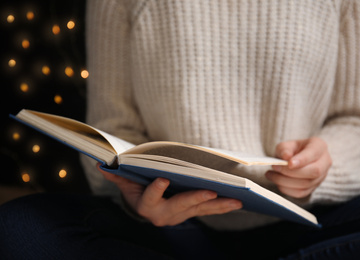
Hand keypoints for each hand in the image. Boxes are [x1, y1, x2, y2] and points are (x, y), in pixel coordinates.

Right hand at [97, 163, 241, 225]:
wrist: (145, 207)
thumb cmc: (136, 189)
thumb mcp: (125, 183)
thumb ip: (116, 175)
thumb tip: (100, 165)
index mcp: (146, 206)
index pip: (150, 198)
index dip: (155, 190)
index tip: (162, 179)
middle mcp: (164, 215)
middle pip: (181, 207)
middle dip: (196, 199)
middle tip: (211, 192)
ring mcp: (180, 216)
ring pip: (200, 211)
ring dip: (218, 206)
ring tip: (236, 201)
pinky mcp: (191, 213)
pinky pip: (208, 211)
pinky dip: (222, 207)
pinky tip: (237, 203)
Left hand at [265, 137, 331, 198]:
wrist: (295, 159)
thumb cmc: (291, 150)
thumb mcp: (286, 145)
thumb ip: (284, 149)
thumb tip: (286, 157)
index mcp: (319, 146)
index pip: (314, 154)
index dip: (302, 160)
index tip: (289, 163)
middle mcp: (325, 162)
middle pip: (314, 171)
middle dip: (292, 172)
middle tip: (275, 167)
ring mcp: (321, 177)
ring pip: (306, 184)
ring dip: (285, 181)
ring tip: (271, 175)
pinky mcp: (313, 188)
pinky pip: (301, 193)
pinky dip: (287, 189)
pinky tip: (277, 182)